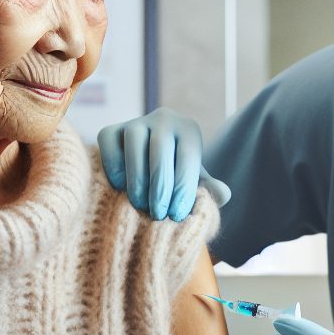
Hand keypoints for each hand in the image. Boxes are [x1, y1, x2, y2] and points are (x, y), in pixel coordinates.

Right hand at [98, 109, 231, 220]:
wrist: (146, 170)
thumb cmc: (176, 180)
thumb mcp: (195, 185)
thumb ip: (210, 191)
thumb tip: (223, 194)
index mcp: (189, 131)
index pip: (188, 156)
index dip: (183, 187)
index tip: (177, 214)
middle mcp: (164, 119)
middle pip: (160, 149)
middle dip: (160, 185)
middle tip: (158, 215)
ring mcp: (136, 122)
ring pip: (134, 145)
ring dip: (137, 179)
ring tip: (140, 206)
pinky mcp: (111, 130)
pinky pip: (110, 144)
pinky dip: (114, 166)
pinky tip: (121, 188)